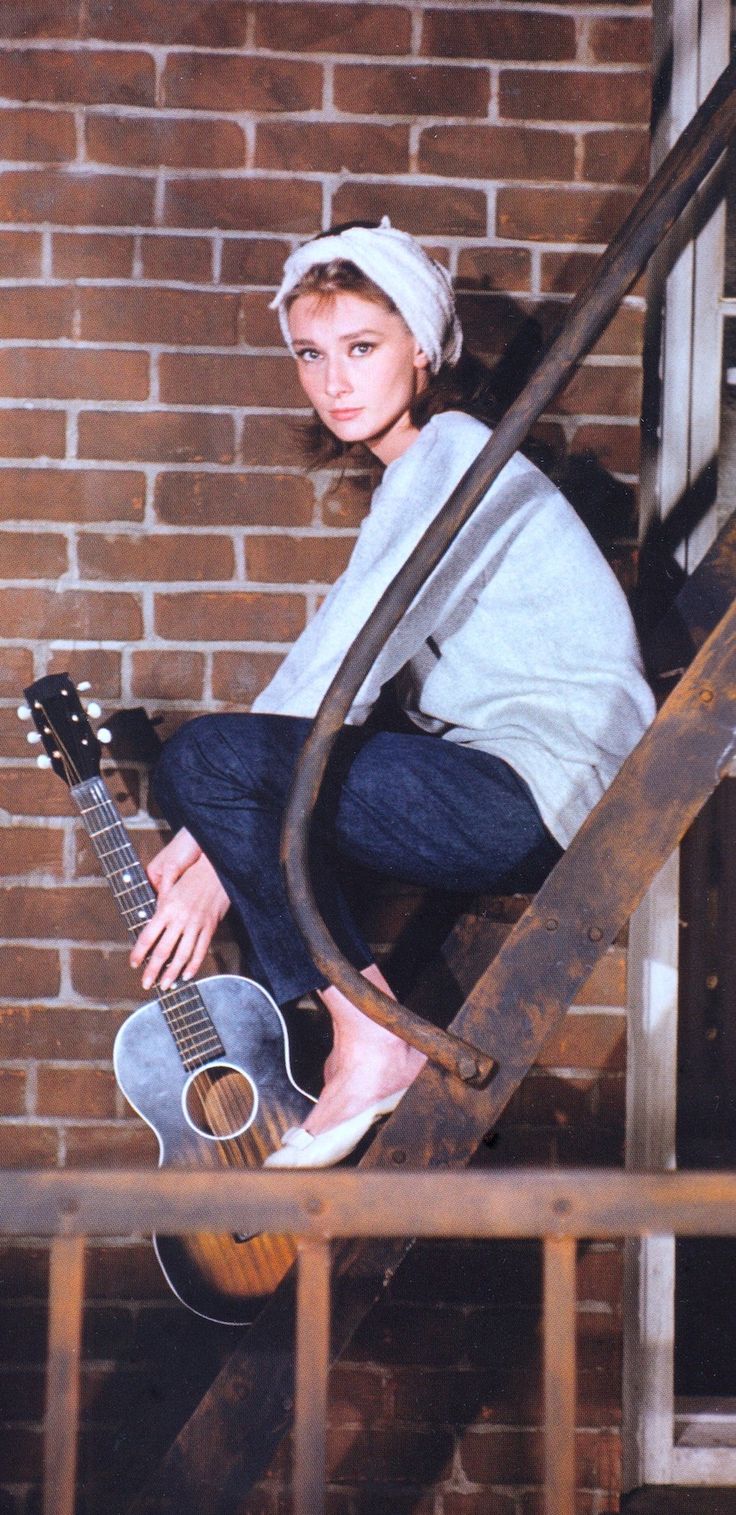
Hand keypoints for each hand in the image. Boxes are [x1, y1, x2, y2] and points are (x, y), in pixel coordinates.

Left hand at [130, 828, 229, 991]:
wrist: (215, 869)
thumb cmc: (191, 876)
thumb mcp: (170, 889)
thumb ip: (160, 909)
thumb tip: (149, 927)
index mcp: (166, 908)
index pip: (148, 936)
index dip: (139, 953)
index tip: (133, 964)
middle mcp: (180, 919)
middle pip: (163, 951)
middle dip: (153, 970)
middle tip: (147, 983)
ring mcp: (196, 924)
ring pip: (182, 955)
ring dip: (172, 973)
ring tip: (165, 985)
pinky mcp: (209, 927)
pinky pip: (201, 950)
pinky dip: (194, 965)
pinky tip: (187, 975)